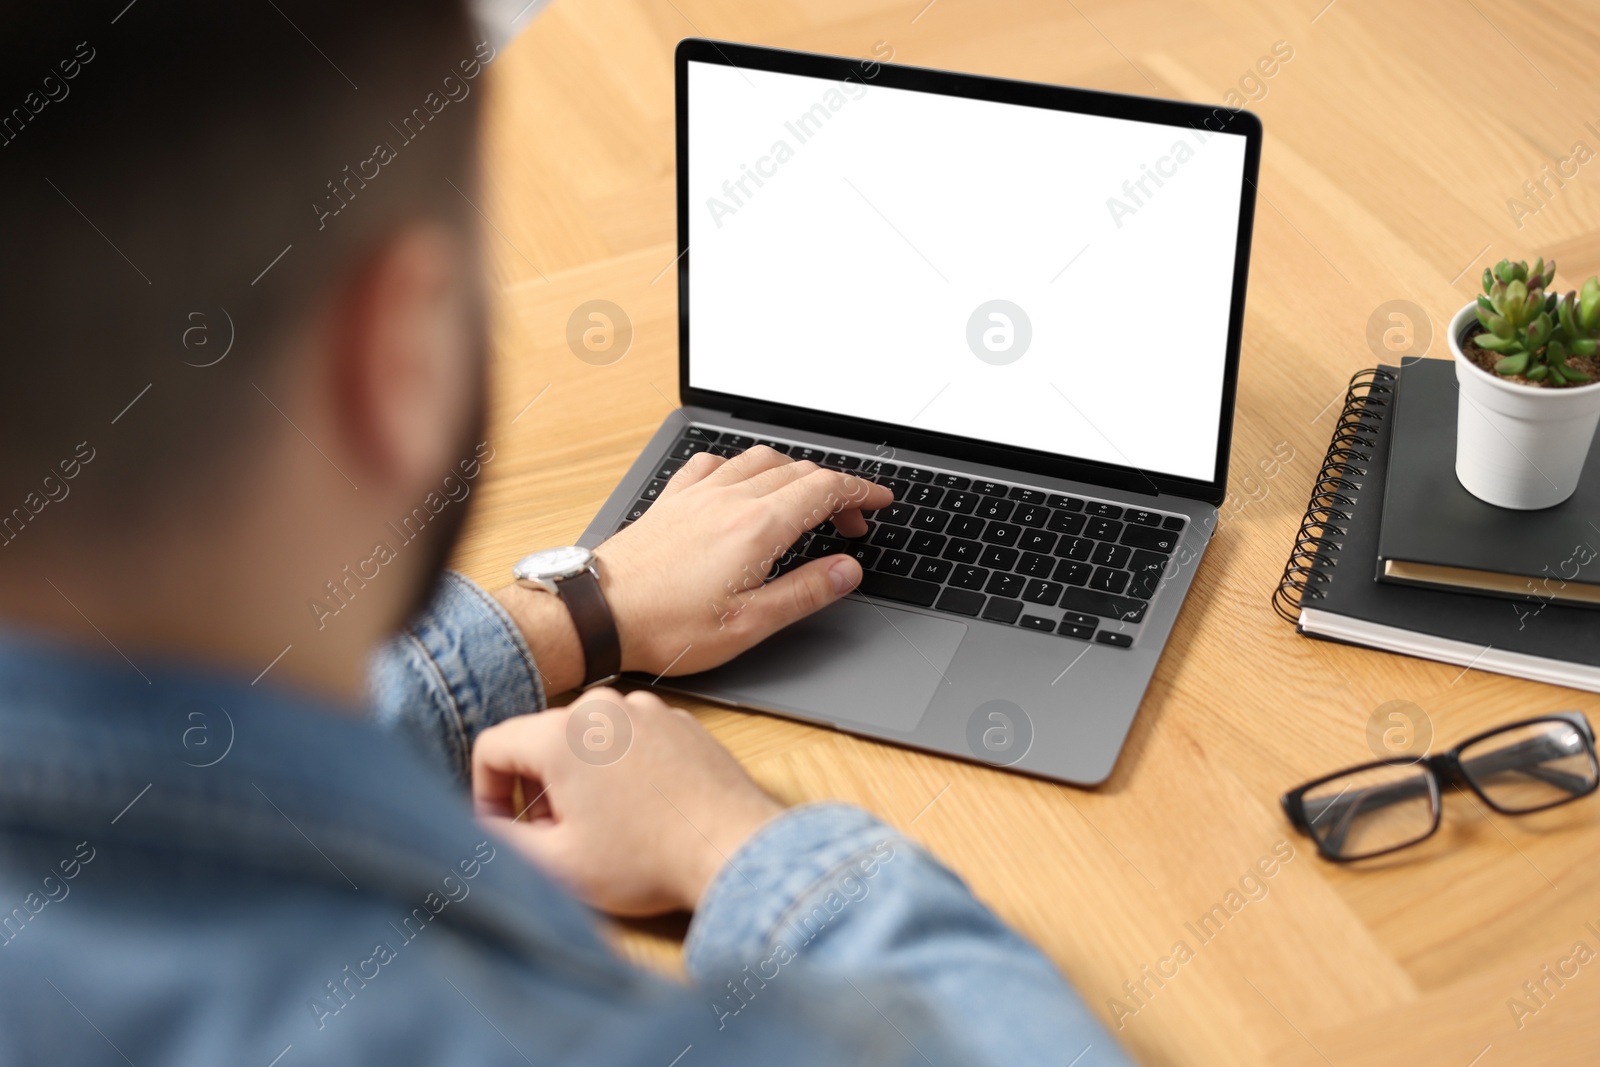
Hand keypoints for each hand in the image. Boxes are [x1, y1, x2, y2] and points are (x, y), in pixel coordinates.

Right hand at [472, 688, 783, 914]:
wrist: (731, 847)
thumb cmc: (648, 859)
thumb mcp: (556, 863)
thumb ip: (501, 841)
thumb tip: (481, 830)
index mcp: (561, 733)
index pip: (493, 746)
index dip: (486, 792)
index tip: (504, 826)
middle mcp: (602, 707)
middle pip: (541, 740)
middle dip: (539, 790)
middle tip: (559, 836)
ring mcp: (646, 709)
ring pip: (587, 739)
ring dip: (581, 779)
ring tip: (605, 826)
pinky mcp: (679, 722)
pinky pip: (630, 739)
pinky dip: (622, 769)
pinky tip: (642, 811)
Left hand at [594, 445, 892, 676]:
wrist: (599, 614)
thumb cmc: (667, 625)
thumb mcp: (750, 623)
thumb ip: (805, 592)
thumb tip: (846, 570)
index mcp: (756, 527)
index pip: (825, 489)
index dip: (861, 491)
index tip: (879, 501)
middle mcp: (729, 499)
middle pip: (799, 471)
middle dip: (835, 489)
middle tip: (850, 521)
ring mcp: (697, 494)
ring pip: (761, 460)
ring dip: (794, 472)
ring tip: (805, 500)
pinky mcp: (672, 500)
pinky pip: (716, 463)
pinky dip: (743, 467)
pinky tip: (741, 485)